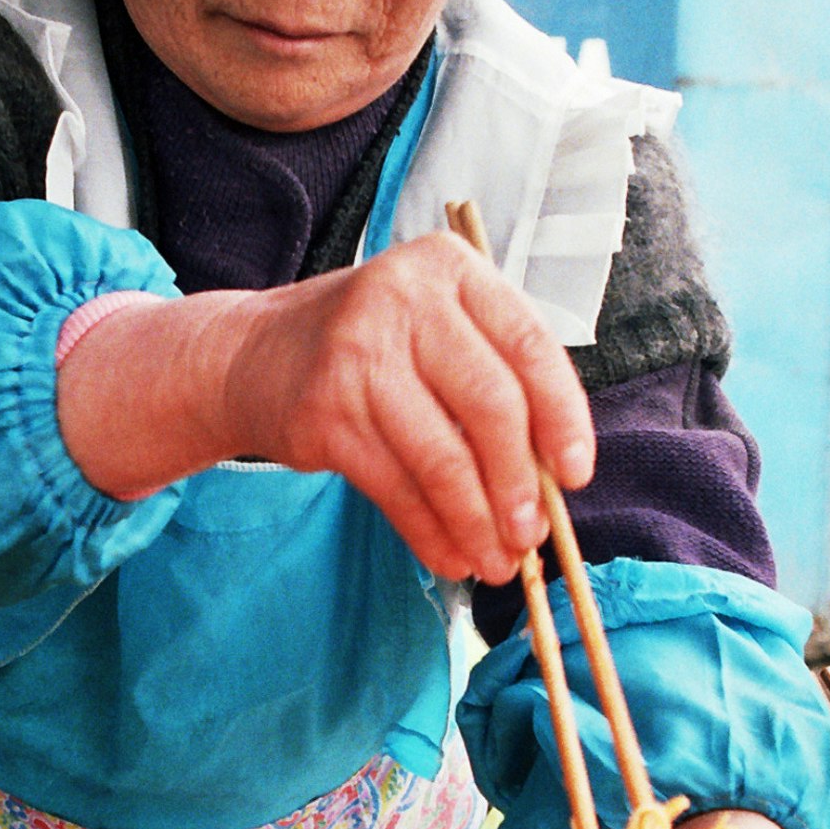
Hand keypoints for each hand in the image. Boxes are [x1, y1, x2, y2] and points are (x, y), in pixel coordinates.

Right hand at [56, 234, 593, 580]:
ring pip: (442, 458)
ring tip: (495, 561)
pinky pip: (396, 487)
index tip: (576, 476)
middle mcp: (404, 299)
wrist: (253, 356)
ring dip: (476, 522)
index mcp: (450, 268)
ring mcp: (358, 354)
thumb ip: (495, 376)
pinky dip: (429, 532)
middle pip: (491, 406)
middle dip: (519, 484)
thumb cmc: (371, 347)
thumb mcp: (436, 328)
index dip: (563, 418)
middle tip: (531, 536)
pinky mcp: (325, 412)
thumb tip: (552, 480)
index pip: (529, 346)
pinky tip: (449, 556)